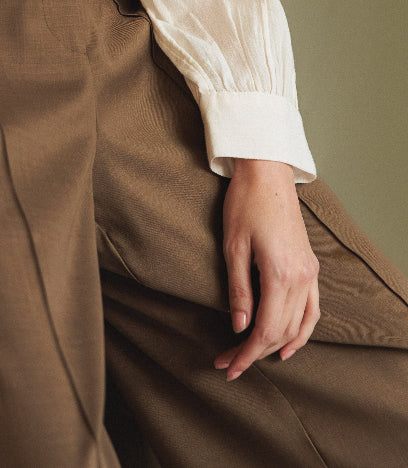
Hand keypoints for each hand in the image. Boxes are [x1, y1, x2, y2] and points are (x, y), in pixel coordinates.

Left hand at [214, 158, 319, 379]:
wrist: (267, 173)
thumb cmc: (245, 204)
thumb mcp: (233, 246)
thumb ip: (238, 290)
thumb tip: (240, 327)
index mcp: (280, 274)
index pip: (264, 329)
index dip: (245, 352)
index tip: (227, 366)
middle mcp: (301, 278)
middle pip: (280, 331)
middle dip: (253, 352)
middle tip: (228, 364)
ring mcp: (310, 272)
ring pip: (298, 325)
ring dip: (275, 346)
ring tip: (252, 359)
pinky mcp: (311, 266)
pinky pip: (312, 309)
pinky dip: (302, 331)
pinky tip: (289, 345)